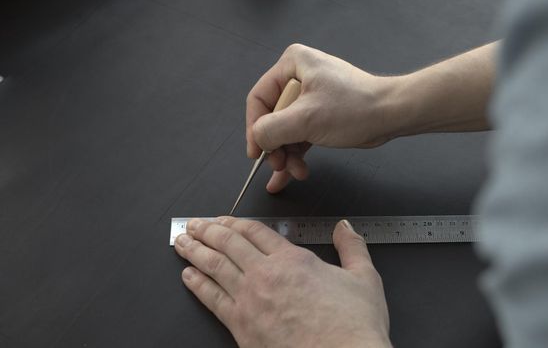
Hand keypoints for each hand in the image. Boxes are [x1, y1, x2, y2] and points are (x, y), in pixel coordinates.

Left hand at [174, 217, 391, 347]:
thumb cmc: (352, 327)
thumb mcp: (364, 278)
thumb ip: (352, 248)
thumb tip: (345, 228)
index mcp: (293, 260)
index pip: (255, 231)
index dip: (234, 222)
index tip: (223, 220)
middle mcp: (266, 275)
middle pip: (228, 244)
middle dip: (207, 231)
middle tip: (194, 225)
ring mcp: (250, 301)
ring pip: (214, 267)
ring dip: (195, 251)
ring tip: (182, 243)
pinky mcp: (241, 327)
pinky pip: (211, 299)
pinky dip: (197, 284)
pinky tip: (188, 276)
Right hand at [246, 43, 403, 192]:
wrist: (390, 115)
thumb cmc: (355, 108)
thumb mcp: (305, 119)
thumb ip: (272, 130)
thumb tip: (257, 140)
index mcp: (293, 64)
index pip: (259, 99)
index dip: (254, 128)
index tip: (255, 152)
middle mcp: (299, 77)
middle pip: (272, 118)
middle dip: (275, 146)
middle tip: (278, 165)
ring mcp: (310, 97)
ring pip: (285, 131)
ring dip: (287, 154)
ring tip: (295, 172)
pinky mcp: (320, 114)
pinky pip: (299, 136)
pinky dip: (297, 154)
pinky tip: (297, 171)